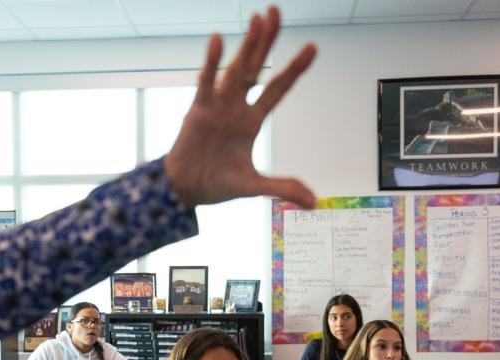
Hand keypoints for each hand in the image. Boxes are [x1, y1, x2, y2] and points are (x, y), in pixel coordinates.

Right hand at [164, 7, 316, 209]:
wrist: (185, 190)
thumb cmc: (216, 184)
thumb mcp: (253, 187)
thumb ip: (282, 188)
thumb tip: (314, 201)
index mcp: (252, 120)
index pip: (277, 88)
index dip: (294, 69)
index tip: (312, 47)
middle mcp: (236, 107)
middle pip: (256, 68)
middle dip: (267, 41)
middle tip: (275, 11)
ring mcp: (217, 106)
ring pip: (235, 70)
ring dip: (247, 45)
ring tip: (258, 18)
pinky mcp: (198, 110)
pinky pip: (206, 83)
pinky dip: (211, 62)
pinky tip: (218, 39)